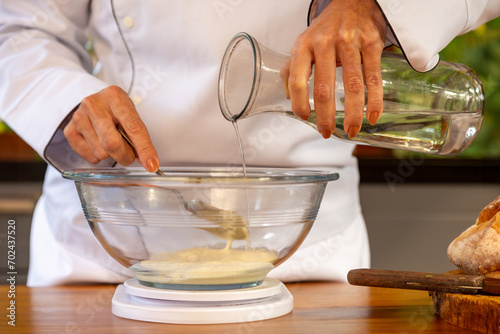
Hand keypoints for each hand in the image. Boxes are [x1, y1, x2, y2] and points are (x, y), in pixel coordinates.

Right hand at [63, 85, 159, 171]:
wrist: (95, 102)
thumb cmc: (116, 110)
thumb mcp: (130, 115)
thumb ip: (139, 136)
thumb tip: (149, 162)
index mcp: (115, 97)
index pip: (133, 127)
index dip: (144, 148)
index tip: (152, 165)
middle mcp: (94, 104)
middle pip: (112, 143)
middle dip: (125, 156)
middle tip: (130, 156)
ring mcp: (79, 117)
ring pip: (101, 152)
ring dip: (111, 156)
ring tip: (112, 143)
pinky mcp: (70, 130)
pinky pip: (89, 157)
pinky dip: (98, 157)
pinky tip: (99, 144)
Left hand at [286, 0, 385, 138]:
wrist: (353, 1)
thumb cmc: (326, 29)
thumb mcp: (303, 44)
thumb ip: (291, 69)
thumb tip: (288, 97)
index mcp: (304, 46)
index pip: (296, 80)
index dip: (299, 103)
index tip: (305, 118)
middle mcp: (325, 44)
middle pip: (325, 88)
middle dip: (326, 116)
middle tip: (327, 132)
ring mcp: (349, 43)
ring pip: (353, 86)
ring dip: (353, 114)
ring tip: (352, 130)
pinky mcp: (371, 43)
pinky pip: (373, 77)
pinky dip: (374, 100)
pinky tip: (372, 115)